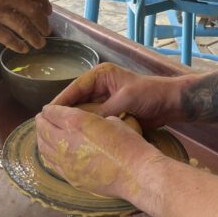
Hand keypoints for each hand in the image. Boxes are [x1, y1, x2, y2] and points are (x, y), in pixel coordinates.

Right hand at [0, 0, 51, 52]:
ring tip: (40, 44)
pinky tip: (23, 48)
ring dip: (35, 37)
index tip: (48, 12)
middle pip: (34, 11)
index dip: (45, 4)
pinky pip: (7, 38)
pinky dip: (18, 45)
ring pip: (23, 27)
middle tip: (47, 31)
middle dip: (43, 24)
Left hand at [35, 104, 163, 201]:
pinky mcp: (70, 177)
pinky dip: (47, 155)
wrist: (134, 173)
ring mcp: (66, 162)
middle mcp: (65, 141)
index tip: (48, 109)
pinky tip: (50, 152)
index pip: (52, 112)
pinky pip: (52, 164)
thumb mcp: (112, 120)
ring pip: (43, 147)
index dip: (49, 109)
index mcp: (76, 121)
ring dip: (40, 138)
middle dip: (40, 122)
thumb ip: (94, 120)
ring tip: (42, 134)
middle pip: (43, 129)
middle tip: (41, 119)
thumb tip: (91, 124)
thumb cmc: (128, 144)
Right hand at [49, 62, 185, 129]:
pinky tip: (77, 141)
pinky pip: (94, 123)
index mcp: (100, 76)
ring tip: (58, 137)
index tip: (46, 114)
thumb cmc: (150, 94)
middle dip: (64, 115)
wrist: (171, 103)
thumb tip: (83, 123)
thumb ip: (105, 110)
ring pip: (83, 114)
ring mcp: (105, 101)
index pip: (74, 88)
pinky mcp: (110, 114)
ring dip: (74, 124)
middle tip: (47, 129)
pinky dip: (87, 130)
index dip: (60, 102)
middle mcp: (99, 87)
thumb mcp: (126, 98)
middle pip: (75, 102)